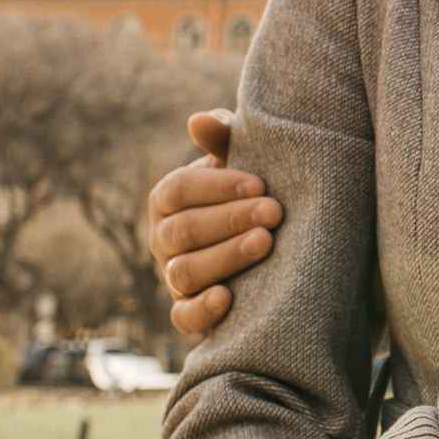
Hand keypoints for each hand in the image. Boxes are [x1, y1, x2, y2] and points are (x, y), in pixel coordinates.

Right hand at [148, 110, 282, 335]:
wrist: (275, 237)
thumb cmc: (253, 189)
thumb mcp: (242, 159)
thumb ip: (223, 138)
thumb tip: (199, 121)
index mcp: (169, 199)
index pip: (178, 191)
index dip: (217, 187)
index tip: (260, 183)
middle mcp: (164, 239)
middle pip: (183, 231)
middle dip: (229, 220)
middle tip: (274, 212)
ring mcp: (173, 277)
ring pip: (185, 272)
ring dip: (224, 258)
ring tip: (265, 242)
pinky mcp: (189, 312)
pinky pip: (183, 318)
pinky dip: (201, 310)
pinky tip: (228, 298)